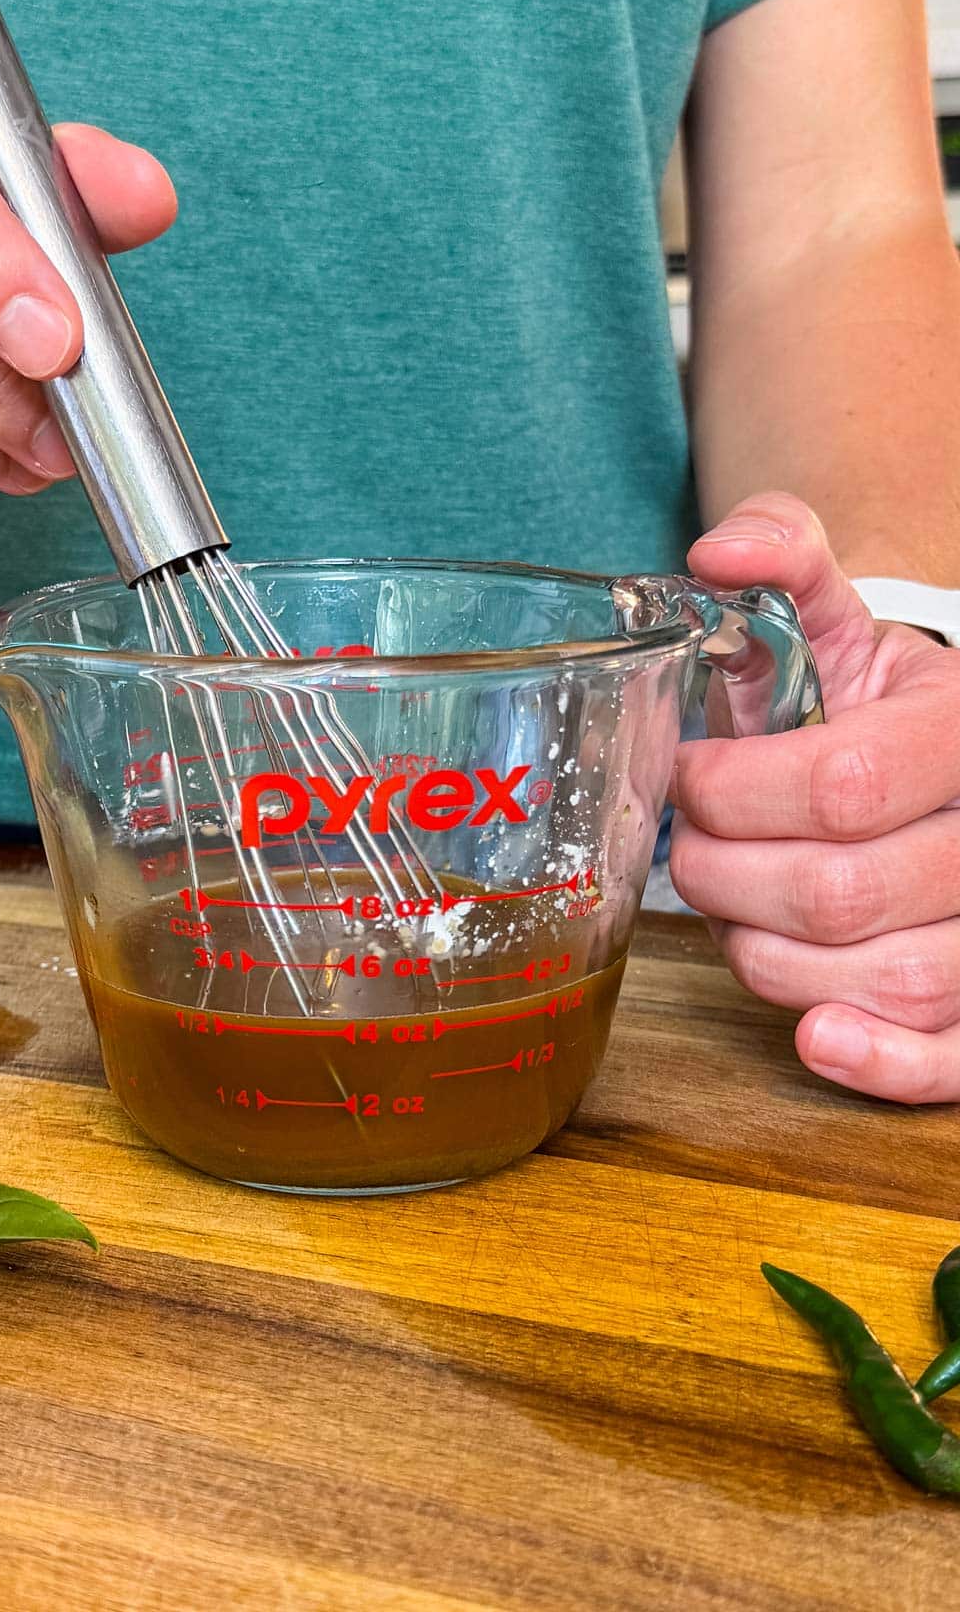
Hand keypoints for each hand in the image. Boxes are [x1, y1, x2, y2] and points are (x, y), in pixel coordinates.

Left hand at [668, 492, 959, 1103]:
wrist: (936, 752)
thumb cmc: (866, 700)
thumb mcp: (829, 618)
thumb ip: (781, 558)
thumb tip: (717, 552)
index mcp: (958, 729)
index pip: (839, 784)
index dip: (730, 793)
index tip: (686, 779)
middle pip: (842, 893)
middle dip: (727, 878)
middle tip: (690, 852)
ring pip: (887, 979)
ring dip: (771, 959)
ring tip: (739, 914)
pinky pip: (954, 1059)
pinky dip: (882, 1066)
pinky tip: (816, 1037)